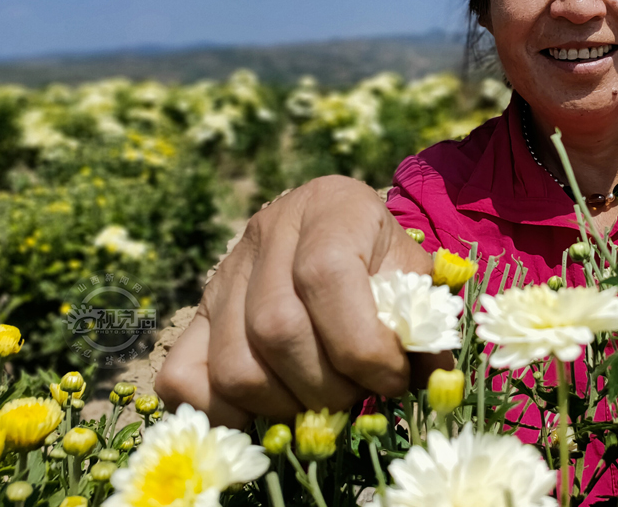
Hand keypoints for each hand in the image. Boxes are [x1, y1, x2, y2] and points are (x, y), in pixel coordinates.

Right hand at [155, 175, 444, 426]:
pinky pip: (183, 376)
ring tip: (324, 402)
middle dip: (329, 386)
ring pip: (235, 365)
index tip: (394, 377)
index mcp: (330, 207)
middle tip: (360, 395)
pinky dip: (224, 411)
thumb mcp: (413, 270)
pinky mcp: (197, 312)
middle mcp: (268, 232)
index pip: (326, 278)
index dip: (362, 344)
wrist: (339, 226)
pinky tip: (271, 410)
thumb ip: (423, 318)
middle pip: (277, 330)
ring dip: (286, 406)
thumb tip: (434, 376)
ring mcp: (223, 274)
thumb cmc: (382, 254)